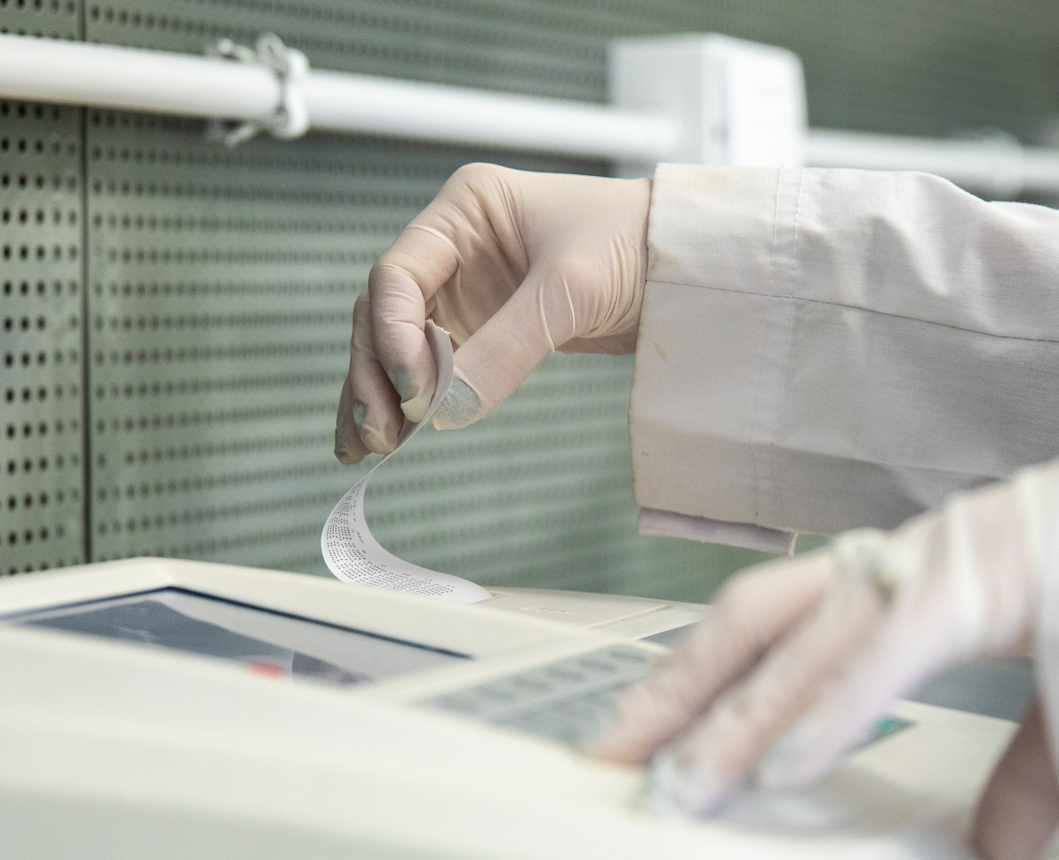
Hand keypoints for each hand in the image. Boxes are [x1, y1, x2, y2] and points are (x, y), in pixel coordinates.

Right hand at [335, 164, 651, 462]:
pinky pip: (435, 369)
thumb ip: (507, 346)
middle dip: (376, 373)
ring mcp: (467, 291)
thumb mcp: (569, 289)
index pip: (398, 274)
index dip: (393, 333)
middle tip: (382, 433)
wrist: (688, 269)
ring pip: (399, 345)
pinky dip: (412, 402)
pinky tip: (392, 441)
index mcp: (465, 210)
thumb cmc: (636, 244)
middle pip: (386, 313)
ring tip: (370, 449)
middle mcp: (456, 248)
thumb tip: (446, 409)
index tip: (413, 388)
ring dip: (381, 394)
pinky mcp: (487, 331)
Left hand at [588, 463, 1058, 859]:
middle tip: (604, 763)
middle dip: (672, 693)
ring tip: (672, 791)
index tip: (646, 736)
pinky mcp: (990, 579)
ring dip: (728, 721)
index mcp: (918, 576)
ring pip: (802, 641)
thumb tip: (993, 849)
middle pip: (753, 622)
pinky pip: (885, 651)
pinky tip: (776, 765)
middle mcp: (910, 560)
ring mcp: (942, 563)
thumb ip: (1028, 773)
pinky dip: (824, 712)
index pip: (780, 622)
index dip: (703, 677)